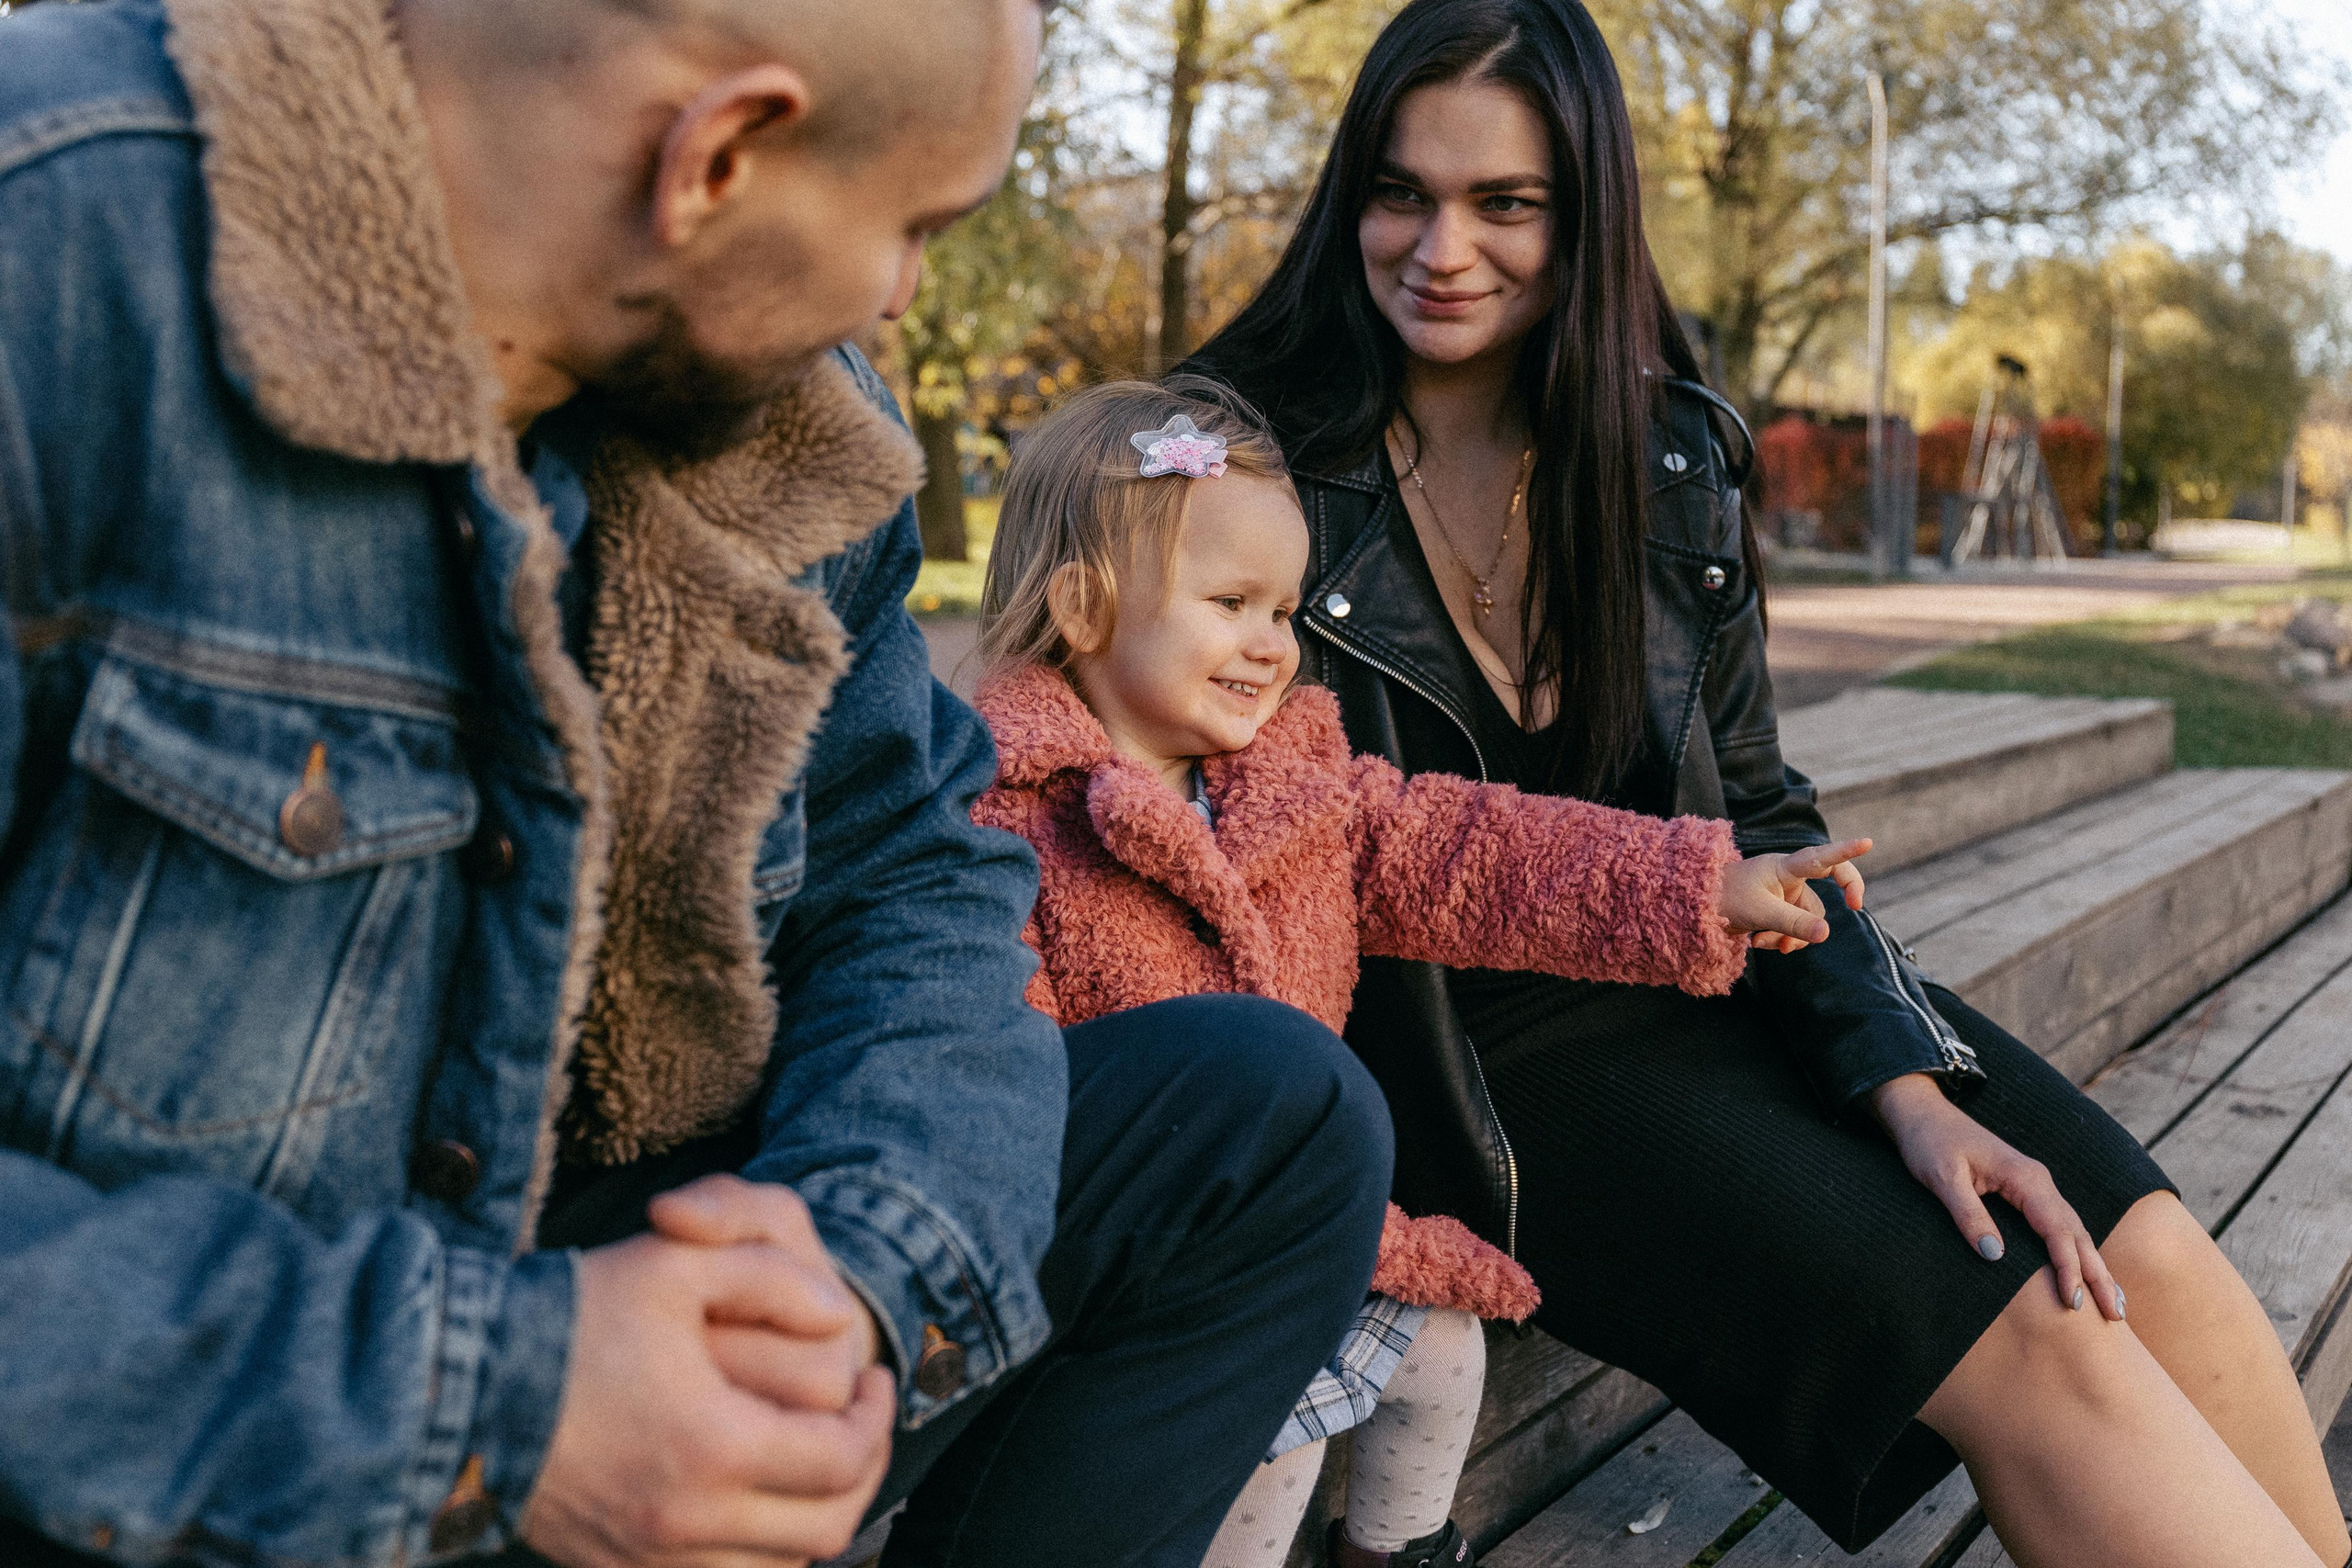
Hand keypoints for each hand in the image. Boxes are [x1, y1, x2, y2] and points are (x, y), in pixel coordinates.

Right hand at [521, 1180, 896, 1567]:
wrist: (462, 1383)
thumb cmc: (574, 1314)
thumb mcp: (679, 1263)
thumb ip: (775, 1278)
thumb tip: (842, 1318)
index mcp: (715, 1447)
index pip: (844, 1459)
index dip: (877, 1417)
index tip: (873, 1377)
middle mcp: (689, 1523)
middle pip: (825, 1529)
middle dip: (861, 1471)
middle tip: (858, 1420)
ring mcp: (650, 1559)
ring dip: (810, 1518)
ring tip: (811, 1457)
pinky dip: (755, 1552)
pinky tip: (753, 1496)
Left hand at [1717, 838, 1870, 951]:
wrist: (1696, 908)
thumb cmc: (1725, 899)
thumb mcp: (1760, 913)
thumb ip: (1793, 923)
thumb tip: (1827, 935)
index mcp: (1784, 868)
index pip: (1821, 858)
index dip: (1845, 850)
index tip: (1867, 842)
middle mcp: (1788, 879)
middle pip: (1821, 900)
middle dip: (1817, 920)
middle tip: (1856, 908)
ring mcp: (1783, 897)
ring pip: (1804, 923)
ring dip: (1788, 937)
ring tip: (1761, 941)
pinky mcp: (1776, 912)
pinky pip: (1791, 931)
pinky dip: (1779, 940)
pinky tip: (1757, 943)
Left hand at [1871, 1072, 2124, 1320]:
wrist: (1924, 1114)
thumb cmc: (1930, 1143)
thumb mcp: (1942, 1177)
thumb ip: (1968, 1214)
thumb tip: (1996, 1255)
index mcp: (2025, 1178)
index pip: (2057, 1230)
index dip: (2068, 1268)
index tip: (2073, 1302)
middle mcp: (2039, 1182)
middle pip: (2077, 1233)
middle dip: (2098, 1274)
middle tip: (2116, 1315)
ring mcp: (2035, 1186)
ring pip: (2074, 1231)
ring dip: (2094, 1267)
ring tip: (2114, 1305)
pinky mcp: (2026, 1192)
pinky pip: (2059, 1226)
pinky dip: (2077, 1252)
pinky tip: (2085, 1273)